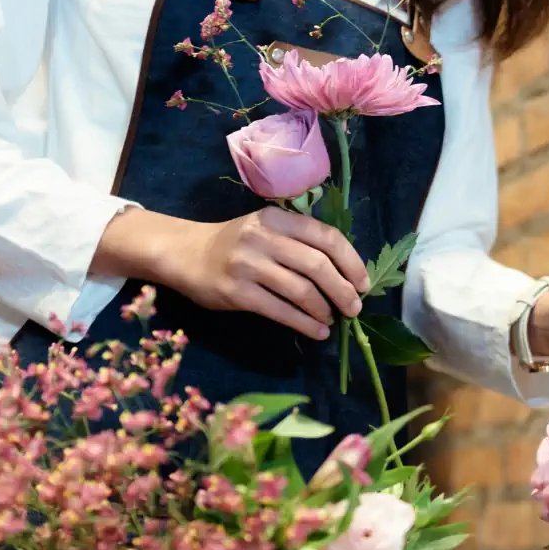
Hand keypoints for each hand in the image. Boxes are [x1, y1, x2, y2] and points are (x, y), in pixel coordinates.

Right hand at [97, 205, 369, 339]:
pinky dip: (305, 324)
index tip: (363, 283)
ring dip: (324, 310)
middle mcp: (263, 237)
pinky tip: (317, 331)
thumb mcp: (266, 228)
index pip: (326, 236)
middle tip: (355, 308)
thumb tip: (346, 274)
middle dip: (343, 290)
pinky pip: (281, 311)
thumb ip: (300, 242)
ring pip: (301, 291)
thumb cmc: (236, 244)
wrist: (185, 254)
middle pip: (318, 265)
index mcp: (277, 218)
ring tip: (333, 319)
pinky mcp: (237, 293)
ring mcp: (248, 265)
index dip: (351, 262)